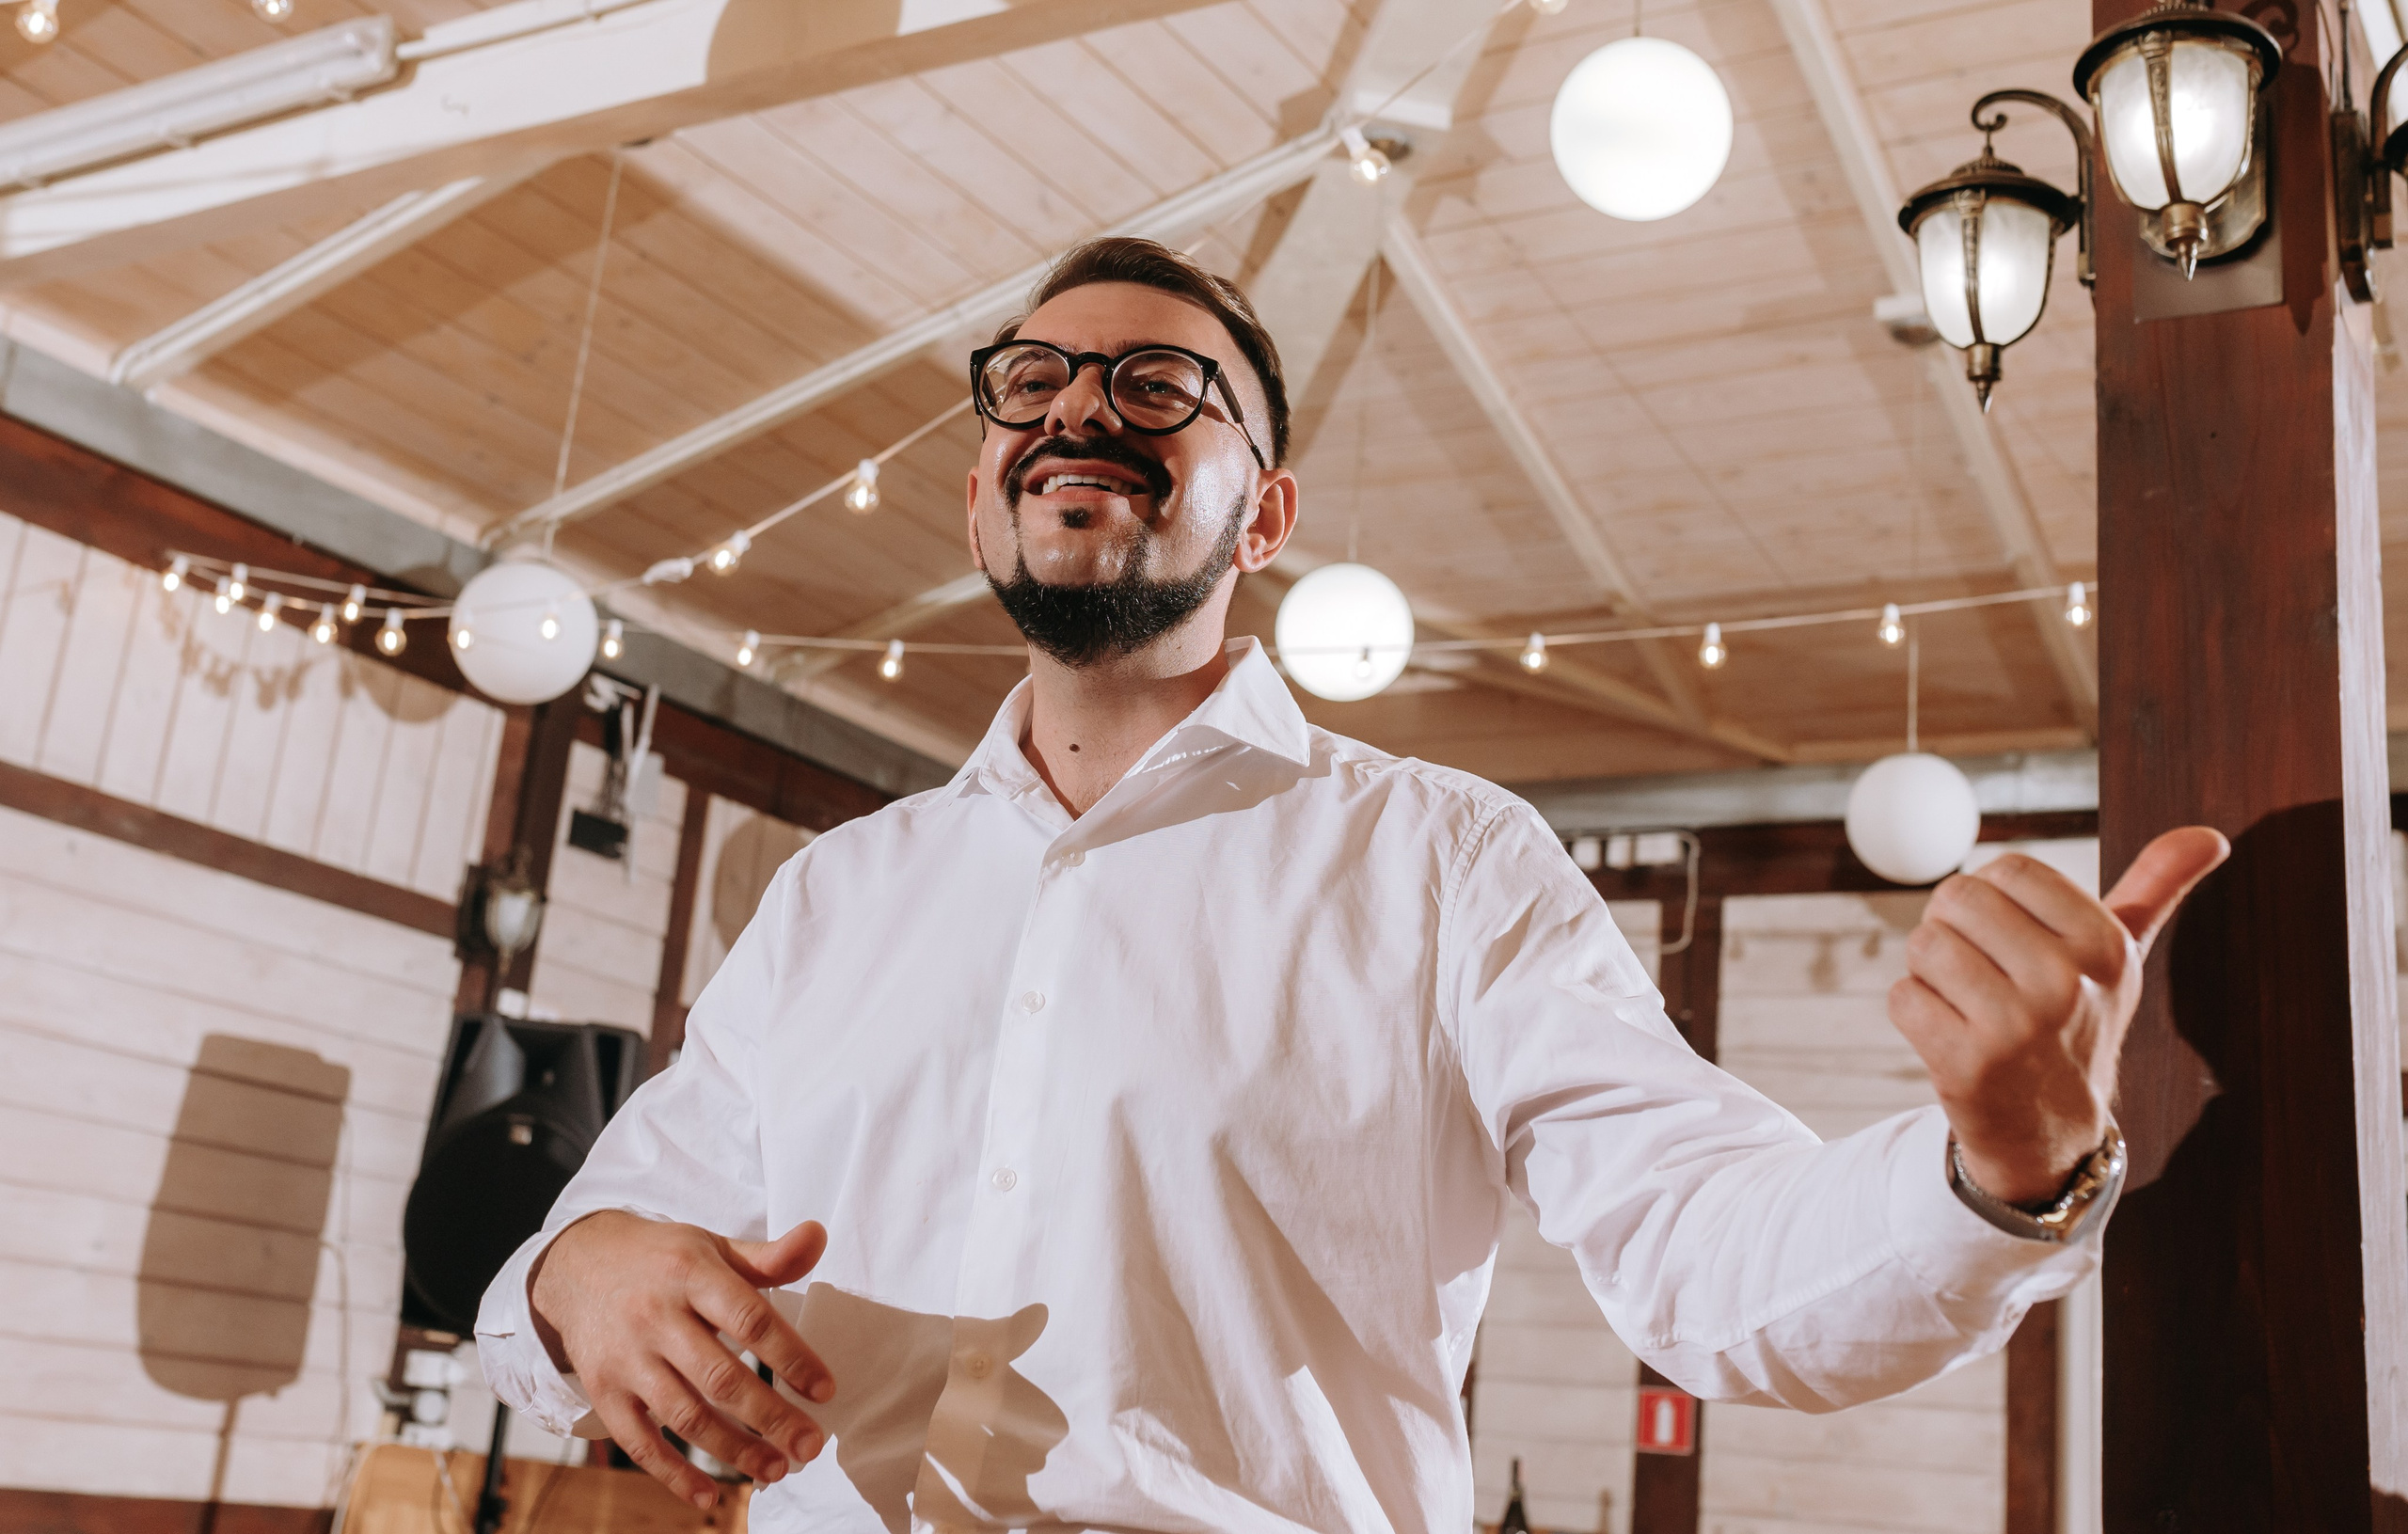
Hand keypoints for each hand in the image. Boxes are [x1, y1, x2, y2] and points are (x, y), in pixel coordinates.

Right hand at [527, 1211, 835, 1508]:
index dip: (790, 1357)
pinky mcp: (604, 1392)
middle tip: (811, 1447)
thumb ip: (768, 1257)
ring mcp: (627, 1358)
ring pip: (685, 1415)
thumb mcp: (712, 1247)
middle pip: (720, 1377)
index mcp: (691, 1275)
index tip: (825, 1391)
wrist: (576, 1263)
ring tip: (776, 1470)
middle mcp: (656, 1317)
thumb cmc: (663, 1259)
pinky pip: (639, 1441)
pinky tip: (709, 1497)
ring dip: (733, 1449)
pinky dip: (673, 1473)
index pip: (750, 1320)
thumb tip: (819, 1236)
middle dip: (770, 1417)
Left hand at [1888, 826, 2228, 1205]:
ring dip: (1930, 973)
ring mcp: (2017, 1026)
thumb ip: (2156, 889)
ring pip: (1924, 945)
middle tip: (1983, 976)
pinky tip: (1952, 1038)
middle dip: (1953, 930)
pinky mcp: (1967, 1063)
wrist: (2052, 1128)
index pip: (2008, 869)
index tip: (2013, 940)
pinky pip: (1902, 996)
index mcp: (2104, 945)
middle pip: (1956, 898)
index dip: (1993, 897)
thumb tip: (2212, 836)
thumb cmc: (2076, 1019)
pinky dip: (1914, 1012)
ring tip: (1969, 1007)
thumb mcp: (2121, 956)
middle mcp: (2066, 983)